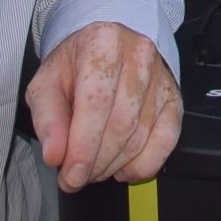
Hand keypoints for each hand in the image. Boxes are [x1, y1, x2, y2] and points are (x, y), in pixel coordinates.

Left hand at [27, 20, 181, 188]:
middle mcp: (138, 55)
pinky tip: (122, 168)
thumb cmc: (75, 67)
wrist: (104, 50)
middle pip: (121, 123)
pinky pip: (166, 142)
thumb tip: (54, 153)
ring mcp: (161, 78)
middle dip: (96, 162)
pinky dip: (143, 165)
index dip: (83, 146)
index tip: (71, 174)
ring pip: (141, 136)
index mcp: (103, 43)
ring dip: (114, 165)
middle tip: (76, 176)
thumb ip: (47, 119)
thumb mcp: (46, 84)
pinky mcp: (174, 99)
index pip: (97, 101)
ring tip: (93, 168)